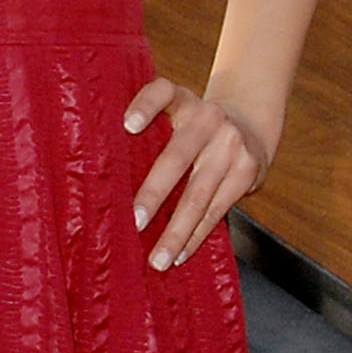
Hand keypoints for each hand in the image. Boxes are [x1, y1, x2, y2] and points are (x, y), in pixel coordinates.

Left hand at [124, 78, 267, 270]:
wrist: (250, 126)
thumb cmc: (193, 131)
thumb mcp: (176, 116)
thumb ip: (149, 135)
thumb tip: (101, 182)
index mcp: (182, 100)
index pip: (161, 92)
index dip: (145, 106)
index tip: (127, 126)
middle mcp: (207, 117)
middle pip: (177, 157)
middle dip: (155, 192)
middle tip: (135, 221)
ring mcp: (230, 143)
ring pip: (199, 193)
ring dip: (177, 231)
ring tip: (157, 259)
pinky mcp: (247, 169)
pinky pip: (217, 209)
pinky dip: (196, 235)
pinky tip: (180, 254)